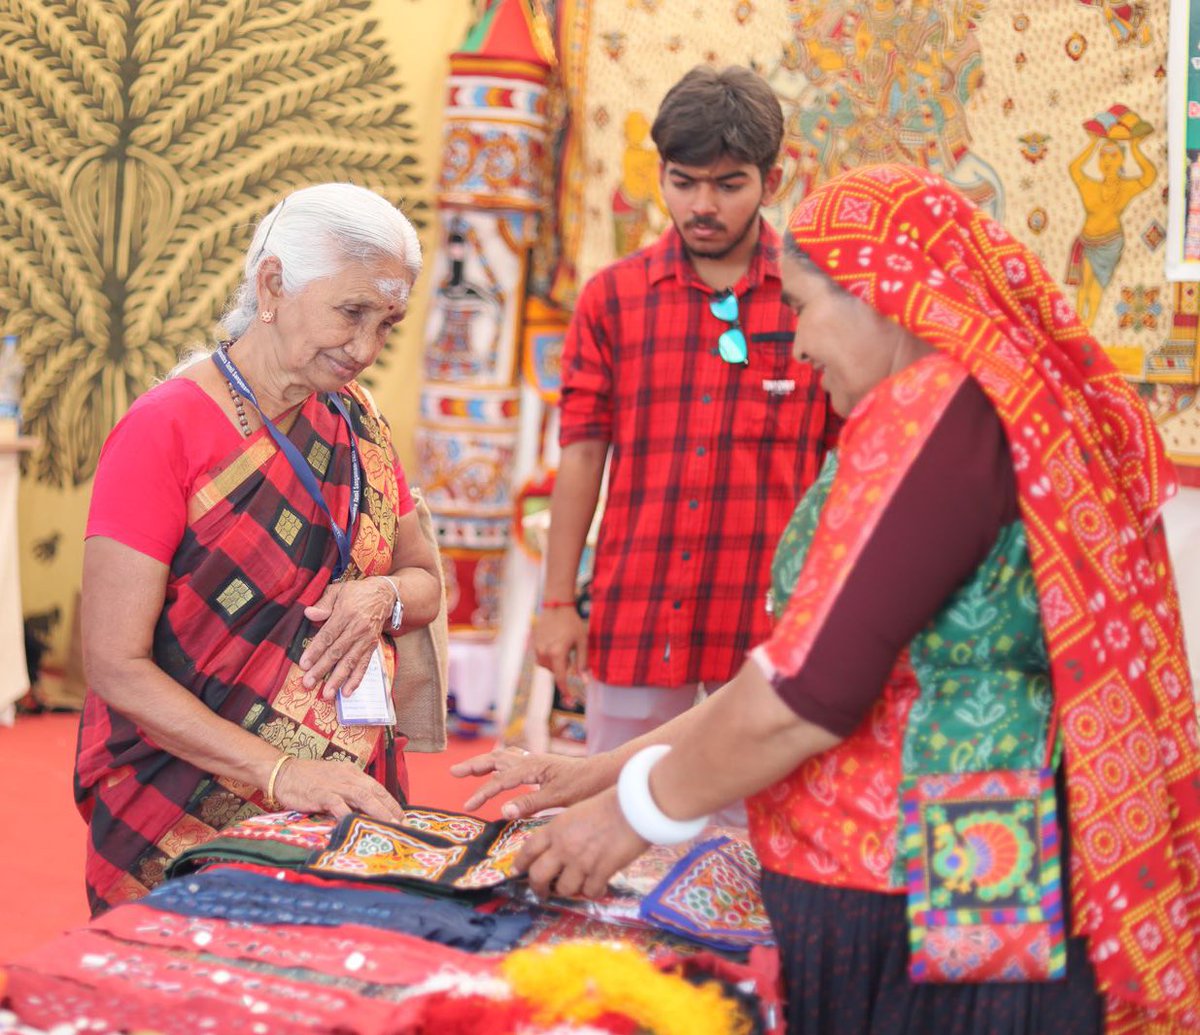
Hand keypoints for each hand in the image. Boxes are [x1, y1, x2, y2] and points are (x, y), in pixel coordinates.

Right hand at [272, 757, 404, 822]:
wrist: (283, 772)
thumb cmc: (309, 779)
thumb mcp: (335, 781)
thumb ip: (349, 793)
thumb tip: (366, 810)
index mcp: (352, 773)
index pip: (377, 787)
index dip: (391, 802)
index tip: (402, 817)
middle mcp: (347, 777)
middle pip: (374, 792)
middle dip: (390, 809)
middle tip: (402, 825)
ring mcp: (335, 785)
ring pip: (362, 797)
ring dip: (378, 812)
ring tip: (389, 826)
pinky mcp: (320, 794)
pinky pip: (337, 805)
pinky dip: (348, 815)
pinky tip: (356, 825)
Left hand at [300, 579, 392, 697]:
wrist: (385, 595)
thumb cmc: (357, 592)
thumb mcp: (338, 590)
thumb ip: (323, 603)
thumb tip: (309, 614)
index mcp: (345, 613)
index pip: (328, 635)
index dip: (315, 650)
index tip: (303, 664)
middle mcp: (357, 628)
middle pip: (337, 652)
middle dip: (322, 669)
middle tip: (308, 683)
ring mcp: (366, 639)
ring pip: (350, 662)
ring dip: (338, 679)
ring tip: (327, 694)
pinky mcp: (372, 647)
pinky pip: (364, 665)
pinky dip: (356, 679)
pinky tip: (347, 691)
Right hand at [450, 747, 609, 818]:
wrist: (606, 775)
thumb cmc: (585, 786)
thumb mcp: (558, 798)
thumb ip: (529, 804)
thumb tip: (502, 811)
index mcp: (533, 766)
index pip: (500, 780)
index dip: (482, 793)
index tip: (467, 807)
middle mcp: (532, 759)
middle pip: (497, 759)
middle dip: (475, 766)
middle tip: (454, 771)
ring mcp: (537, 761)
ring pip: (505, 757)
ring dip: (486, 762)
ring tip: (470, 769)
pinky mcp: (543, 767)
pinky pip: (516, 761)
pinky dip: (502, 763)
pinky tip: (500, 770)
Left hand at [515, 788, 647, 898]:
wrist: (633, 807)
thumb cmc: (608, 804)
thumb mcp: (576, 812)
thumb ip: (564, 830)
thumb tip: (559, 848)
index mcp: (556, 828)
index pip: (529, 849)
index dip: (520, 863)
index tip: (517, 871)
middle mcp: (563, 847)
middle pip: (538, 876)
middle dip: (538, 888)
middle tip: (543, 893)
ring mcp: (581, 861)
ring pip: (564, 889)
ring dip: (570, 890)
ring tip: (577, 886)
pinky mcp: (600, 872)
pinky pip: (590, 891)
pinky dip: (593, 891)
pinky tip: (598, 886)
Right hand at [533, 607, 588, 686]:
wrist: (556, 606)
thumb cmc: (572, 623)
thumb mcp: (582, 642)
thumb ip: (583, 662)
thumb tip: (585, 681)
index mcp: (557, 653)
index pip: (560, 678)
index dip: (565, 691)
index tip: (570, 700)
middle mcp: (544, 653)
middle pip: (554, 672)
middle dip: (563, 669)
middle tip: (571, 654)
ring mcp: (537, 649)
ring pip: (547, 666)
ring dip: (555, 663)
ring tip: (563, 647)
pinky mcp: (534, 645)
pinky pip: (542, 658)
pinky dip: (549, 657)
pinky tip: (555, 644)